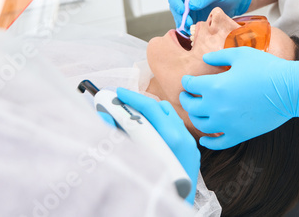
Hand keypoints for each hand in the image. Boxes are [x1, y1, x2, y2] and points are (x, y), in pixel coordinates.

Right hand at [113, 87, 199, 201]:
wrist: (173, 211)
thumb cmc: (154, 191)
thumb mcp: (132, 162)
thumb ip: (117, 138)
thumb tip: (106, 117)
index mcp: (171, 140)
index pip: (150, 109)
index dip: (133, 98)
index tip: (119, 93)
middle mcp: (184, 140)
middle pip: (162, 109)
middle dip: (141, 103)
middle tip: (122, 102)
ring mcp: (190, 146)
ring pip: (171, 118)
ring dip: (152, 114)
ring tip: (132, 116)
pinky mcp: (191, 153)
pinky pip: (177, 130)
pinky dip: (161, 125)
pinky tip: (148, 132)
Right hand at [167, 0, 252, 29]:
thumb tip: (191, 5)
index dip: (175, 0)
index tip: (182, 10)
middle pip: (174, 4)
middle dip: (179, 14)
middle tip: (188, 23)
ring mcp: (189, 4)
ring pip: (179, 15)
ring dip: (182, 22)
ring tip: (191, 28)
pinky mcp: (194, 14)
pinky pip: (186, 21)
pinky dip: (188, 27)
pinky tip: (193, 30)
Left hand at [179, 47, 298, 149]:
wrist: (288, 89)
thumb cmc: (265, 68)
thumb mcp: (240, 54)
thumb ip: (218, 56)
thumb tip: (205, 59)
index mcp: (214, 86)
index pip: (191, 85)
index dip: (187, 81)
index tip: (187, 80)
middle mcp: (216, 107)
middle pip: (191, 106)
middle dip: (186, 99)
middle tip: (186, 95)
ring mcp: (226, 124)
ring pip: (201, 125)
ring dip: (194, 117)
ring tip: (195, 112)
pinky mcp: (238, 134)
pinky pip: (217, 143)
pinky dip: (208, 142)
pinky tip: (204, 138)